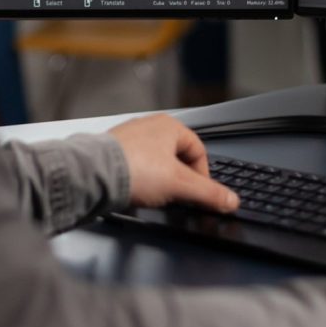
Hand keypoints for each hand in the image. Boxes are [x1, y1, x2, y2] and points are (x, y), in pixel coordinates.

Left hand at [109, 114, 237, 213]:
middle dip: (180, 179)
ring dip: (160, 179)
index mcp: (169, 126)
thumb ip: (209, 194)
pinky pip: (136, 165)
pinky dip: (141, 179)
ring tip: (156, 194)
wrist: (94, 175)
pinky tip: (137, 190)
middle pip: (176, 157)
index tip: (199, 194)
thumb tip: (230, 200)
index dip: (203, 175)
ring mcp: (129, 137)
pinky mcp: (114, 150)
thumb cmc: (134, 170)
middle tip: (178, 196)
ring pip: (156, 161)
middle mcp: (148, 126)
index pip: (198, 150)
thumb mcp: (180, 185)